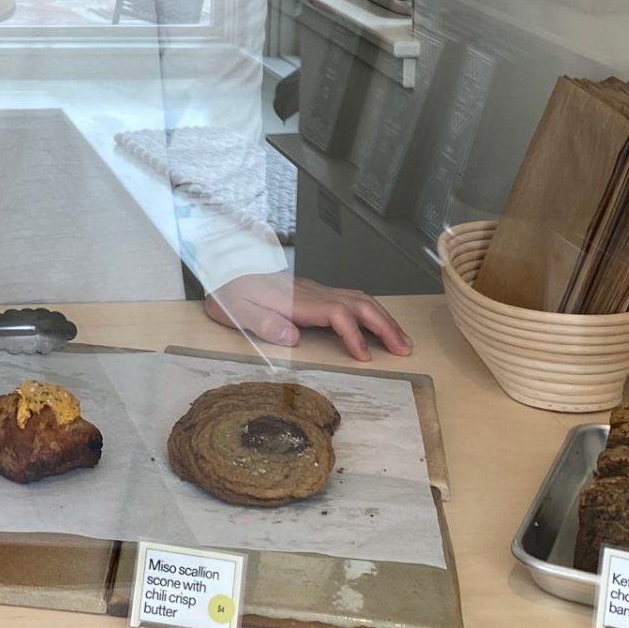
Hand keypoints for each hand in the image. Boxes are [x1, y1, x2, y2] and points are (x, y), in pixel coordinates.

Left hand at [205, 273, 409, 360]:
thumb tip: (292, 336)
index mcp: (296, 300)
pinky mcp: (315, 292)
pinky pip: (351, 297)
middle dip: (385, 325)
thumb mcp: (237, 311)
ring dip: (383, 318)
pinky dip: (371, 311)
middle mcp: (312, 292)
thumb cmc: (229, 294)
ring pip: (359, 298)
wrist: (224, 269)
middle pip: (358, 303)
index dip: (354, 335)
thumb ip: (264, 323)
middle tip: (404, 350)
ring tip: (401, 340)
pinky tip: (378, 324)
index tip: (365, 357)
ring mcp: (316, 290)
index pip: (337, 313)